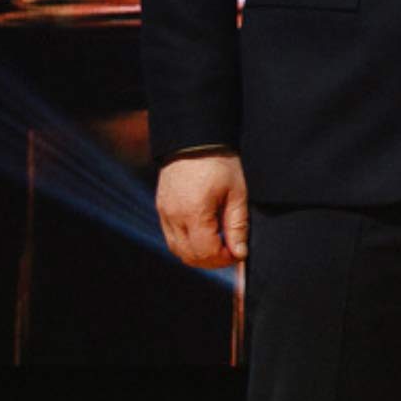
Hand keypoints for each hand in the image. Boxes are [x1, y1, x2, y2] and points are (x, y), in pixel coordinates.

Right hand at [156, 154, 249, 271]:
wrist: (194, 139)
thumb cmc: (221, 163)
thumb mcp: (237, 193)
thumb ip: (237, 225)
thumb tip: (239, 253)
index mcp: (194, 212)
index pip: (205, 252)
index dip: (224, 259)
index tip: (239, 253)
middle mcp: (173, 216)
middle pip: (189, 256)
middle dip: (212, 260)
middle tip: (231, 252)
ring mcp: (164, 213)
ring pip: (177, 250)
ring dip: (198, 254)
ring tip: (219, 244)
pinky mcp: (161, 208)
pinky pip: (171, 237)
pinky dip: (187, 243)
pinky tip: (205, 234)